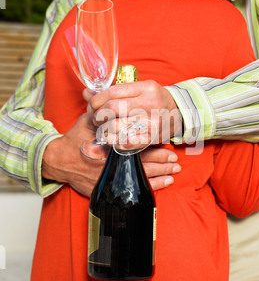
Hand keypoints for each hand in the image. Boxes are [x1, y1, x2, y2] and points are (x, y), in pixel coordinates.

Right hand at [42, 113, 180, 196]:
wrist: (60, 160)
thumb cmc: (75, 139)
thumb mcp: (88, 121)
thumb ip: (102, 109)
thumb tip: (109, 92)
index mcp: (110, 144)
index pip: (138, 143)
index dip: (155, 145)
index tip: (168, 142)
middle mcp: (112, 161)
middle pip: (144, 161)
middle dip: (163, 160)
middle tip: (176, 159)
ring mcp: (111, 176)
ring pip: (143, 176)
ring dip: (162, 172)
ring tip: (175, 170)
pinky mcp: (108, 187)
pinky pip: (135, 188)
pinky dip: (153, 186)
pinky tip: (166, 182)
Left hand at [83, 80, 182, 144]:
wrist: (180, 114)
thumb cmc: (155, 101)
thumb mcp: (139, 90)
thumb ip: (114, 92)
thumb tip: (87, 93)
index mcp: (145, 88)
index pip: (112, 93)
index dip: (96, 100)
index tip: (92, 106)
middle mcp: (149, 103)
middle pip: (112, 108)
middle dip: (98, 114)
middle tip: (96, 118)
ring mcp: (152, 121)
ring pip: (117, 126)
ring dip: (103, 129)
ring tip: (103, 129)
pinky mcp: (152, 137)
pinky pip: (127, 142)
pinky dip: (115, 142)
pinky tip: (111, 139)